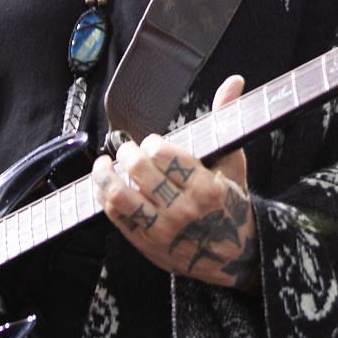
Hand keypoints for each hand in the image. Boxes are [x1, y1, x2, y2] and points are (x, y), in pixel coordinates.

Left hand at [93, 75, 260, 290]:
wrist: (234, 256)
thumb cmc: (232, 206)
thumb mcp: (233, 165)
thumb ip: (227, 120)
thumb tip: (233, 82)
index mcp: (207, 188)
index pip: (163, 154)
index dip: (152, 143)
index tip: (152, 143)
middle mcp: (183, 210)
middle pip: (139, 169)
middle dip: (128, 153)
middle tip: (128, 150)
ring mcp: (162, 229)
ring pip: (119, 194)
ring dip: (105, 174)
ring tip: (104, 164)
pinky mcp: (146, 243)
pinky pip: (114, 215)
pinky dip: (103, 196)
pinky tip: (104, 184)